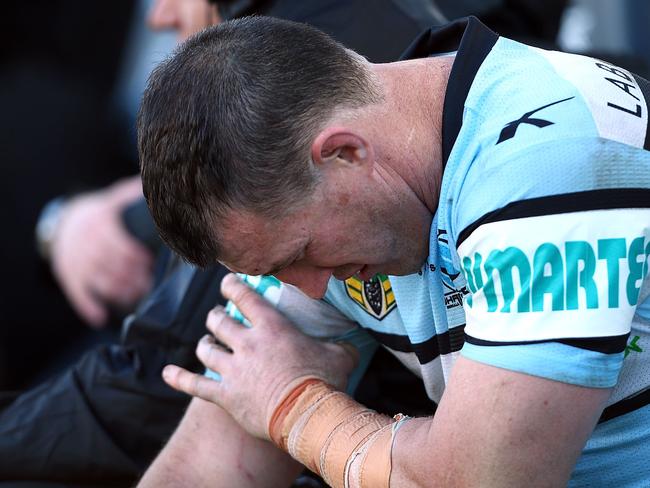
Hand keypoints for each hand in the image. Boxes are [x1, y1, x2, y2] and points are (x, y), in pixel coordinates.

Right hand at [50, 176, 153, 326]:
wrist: (64, 220)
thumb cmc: (102, 212)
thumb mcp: (117, 199)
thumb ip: (136, 196)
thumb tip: (166, 190)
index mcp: (101, 221)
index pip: (121, 243)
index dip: (137, 256)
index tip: (151, 263)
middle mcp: (85, 240)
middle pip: (112, 266)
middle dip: (133, 277)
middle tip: (150, 283)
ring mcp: (75, 259)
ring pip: (99, 282)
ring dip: (119, 293)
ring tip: (137, 295)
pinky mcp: (68, 274)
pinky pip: (78, 293)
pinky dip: (88, 307)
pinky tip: (101, 317)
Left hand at [162, 273, 357, 439]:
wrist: (307, 417)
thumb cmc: (325, 383)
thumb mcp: (341, 356)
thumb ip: (342, 344)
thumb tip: (353, 341)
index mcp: (272, 328)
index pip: (245, 296)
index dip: (232, 285)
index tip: (227, 282)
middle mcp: (247, 343)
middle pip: (219, 321)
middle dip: (216, 316)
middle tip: (218, 317)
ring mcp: (232, 369)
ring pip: (206, 349)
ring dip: (205, 344)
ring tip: (206, 343)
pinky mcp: (224, 395)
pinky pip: (194, 384)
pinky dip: (179, 378)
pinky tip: (167, 373)